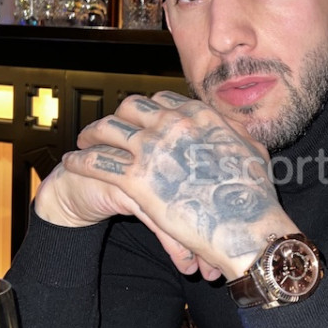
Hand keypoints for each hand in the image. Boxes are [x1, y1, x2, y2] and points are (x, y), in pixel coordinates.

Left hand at [39, 91, 297, 277]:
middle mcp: (172, 124)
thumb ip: (238, 133)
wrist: (246, 228)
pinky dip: (80, 161)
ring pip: (107, 130)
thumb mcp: (254, 152)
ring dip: (91, 134)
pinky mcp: (135, 178)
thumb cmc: (255, 197)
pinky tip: (71, 163)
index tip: (139, 118)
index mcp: (199, 115)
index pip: (162, 100)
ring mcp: (152, 149)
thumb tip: (236, 127)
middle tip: (106, 127)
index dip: (146, 108)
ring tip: (83, 142)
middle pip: (130, 108)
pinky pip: (96, 162)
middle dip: (116, 116)